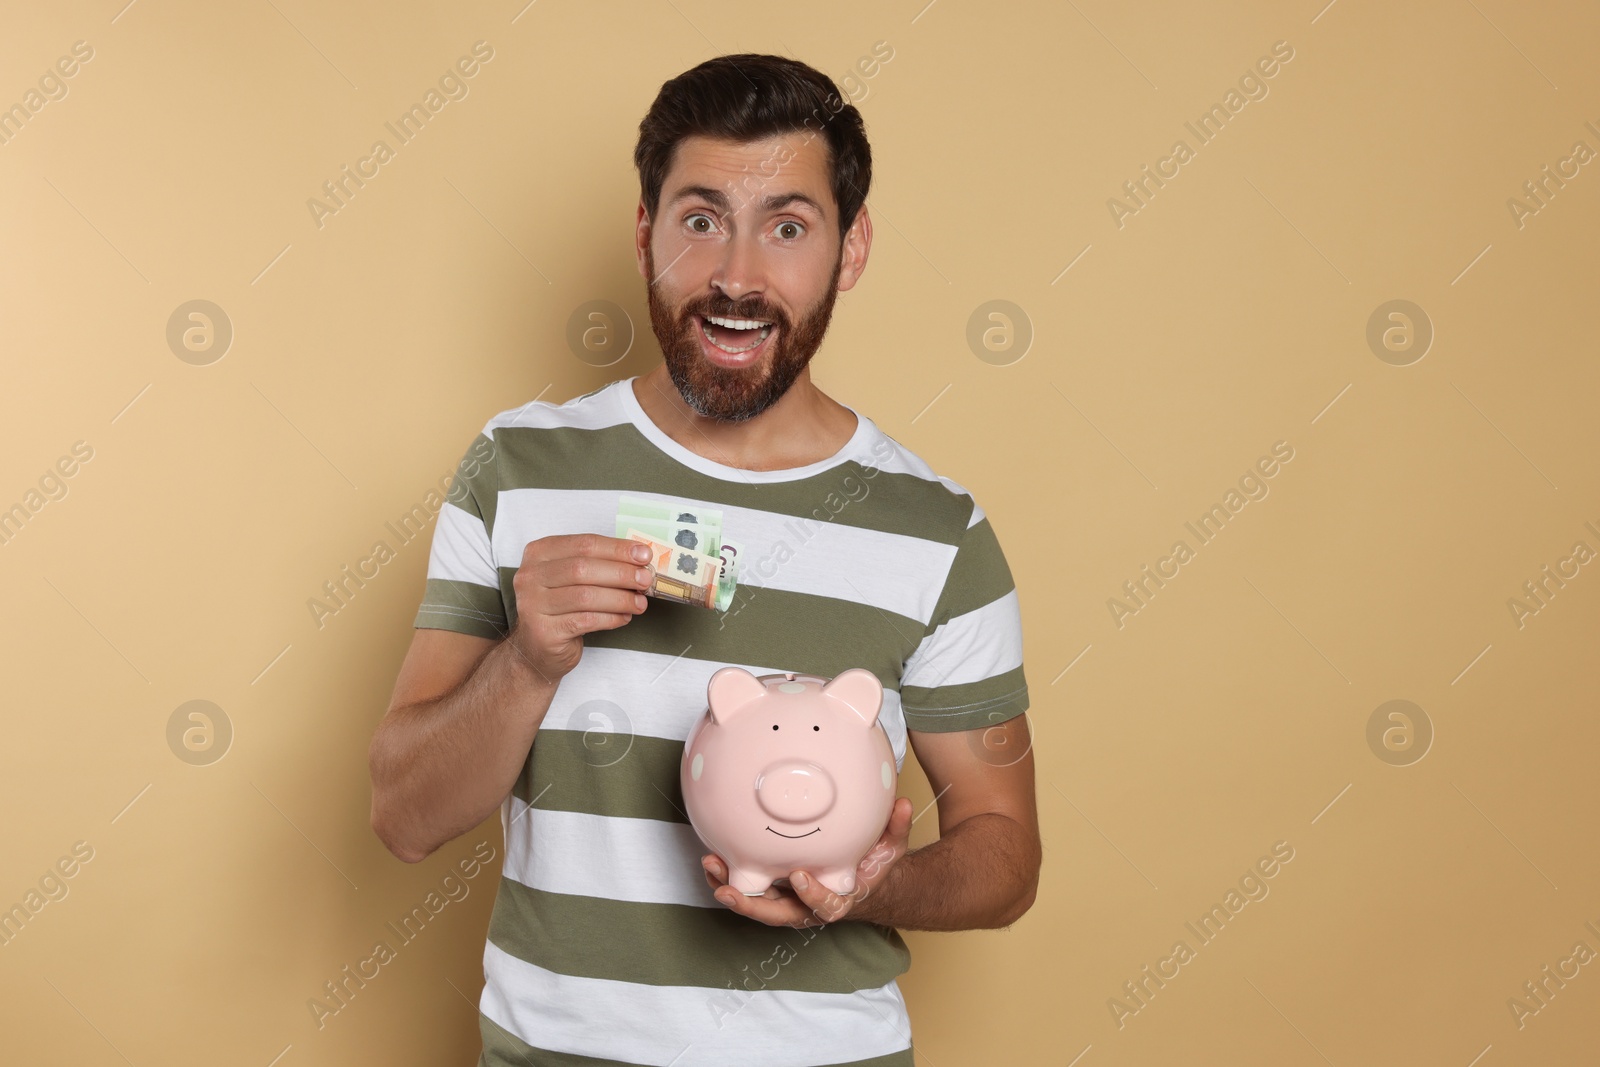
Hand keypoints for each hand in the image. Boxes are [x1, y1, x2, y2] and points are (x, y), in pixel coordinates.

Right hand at [507, 533, 654, 681]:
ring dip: (620, 598)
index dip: (617, 549)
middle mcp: (530, 576)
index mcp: (539, 553)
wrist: (538, 649)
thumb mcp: (574, 580)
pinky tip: (624, 617)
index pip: (584, 544)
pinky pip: (585, 620)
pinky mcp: (543, 631)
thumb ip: (600, 565)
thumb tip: (640, 560)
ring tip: (639, 603)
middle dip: (621, 573)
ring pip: (585, 596)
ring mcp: (532, 604)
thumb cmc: (561, 609)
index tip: (644, 555)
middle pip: (583, 568)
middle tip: (645, 580)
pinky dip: (610, 618)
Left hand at [701, 797, 913, 927]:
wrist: (860, 883)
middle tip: (728, 890)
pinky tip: (711, 859)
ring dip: (730, 889)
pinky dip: (728, 876)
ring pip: (756, 903)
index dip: (812, 894)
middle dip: (751, 905)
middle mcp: (809, 907)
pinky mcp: (774, 890)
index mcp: (839, 900)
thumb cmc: (872, 866)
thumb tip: (904, 805)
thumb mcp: (890, 849)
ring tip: (710, 866)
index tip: (799, 876)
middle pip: (778, 915)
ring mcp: (789, 902)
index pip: (826, 906)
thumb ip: (896, 829)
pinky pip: (748, 888)